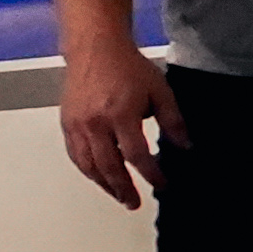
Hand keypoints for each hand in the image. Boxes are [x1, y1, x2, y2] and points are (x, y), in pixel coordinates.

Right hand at [58, 41, 174, 210]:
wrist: (95, 48)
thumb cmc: (127, 67)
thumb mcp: (160, 91)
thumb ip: (173, 121)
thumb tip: (185, 146)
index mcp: (120, 115)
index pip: (137, 155)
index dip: (151, 174)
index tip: (162, 184)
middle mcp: (95, 124)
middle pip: (109, 166)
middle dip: (123, 188)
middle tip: (133, 203)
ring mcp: (77, 125)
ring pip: (88, 165)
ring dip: (103, 184)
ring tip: (117, 195)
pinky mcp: (67, 123)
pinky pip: (75, 155)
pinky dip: (87, 170)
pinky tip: (98, 176)